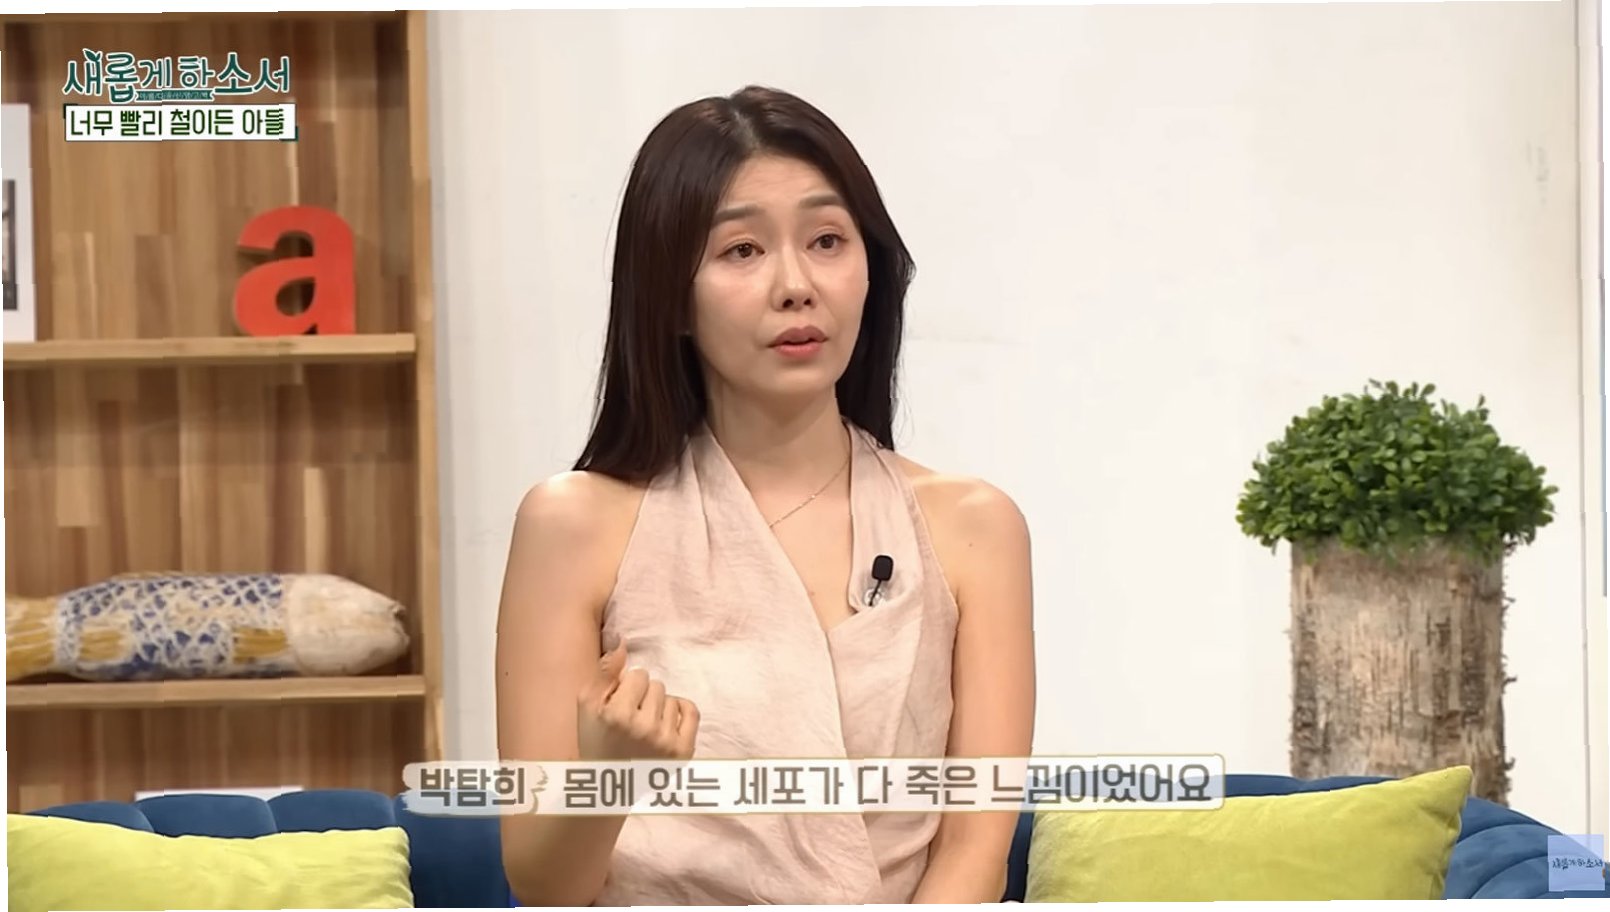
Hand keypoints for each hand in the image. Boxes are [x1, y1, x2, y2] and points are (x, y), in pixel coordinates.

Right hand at [576, 641, 699, 762]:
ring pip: (671, 698)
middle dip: (642, 697)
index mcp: (617, 716)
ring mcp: (666, 742)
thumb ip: (604, 670)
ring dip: (658, 707)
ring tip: (644, 725)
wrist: (609, 784)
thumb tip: (622, 640)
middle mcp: (644, 728)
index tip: (619, 703)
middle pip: (655, 685)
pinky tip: (665, 721)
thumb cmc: (595, 741)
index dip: (627, 687)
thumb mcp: (587, 705)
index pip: (638, 674)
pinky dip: (680, 711)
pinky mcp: (682, 752)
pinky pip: (691, 711)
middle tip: (630, 717)